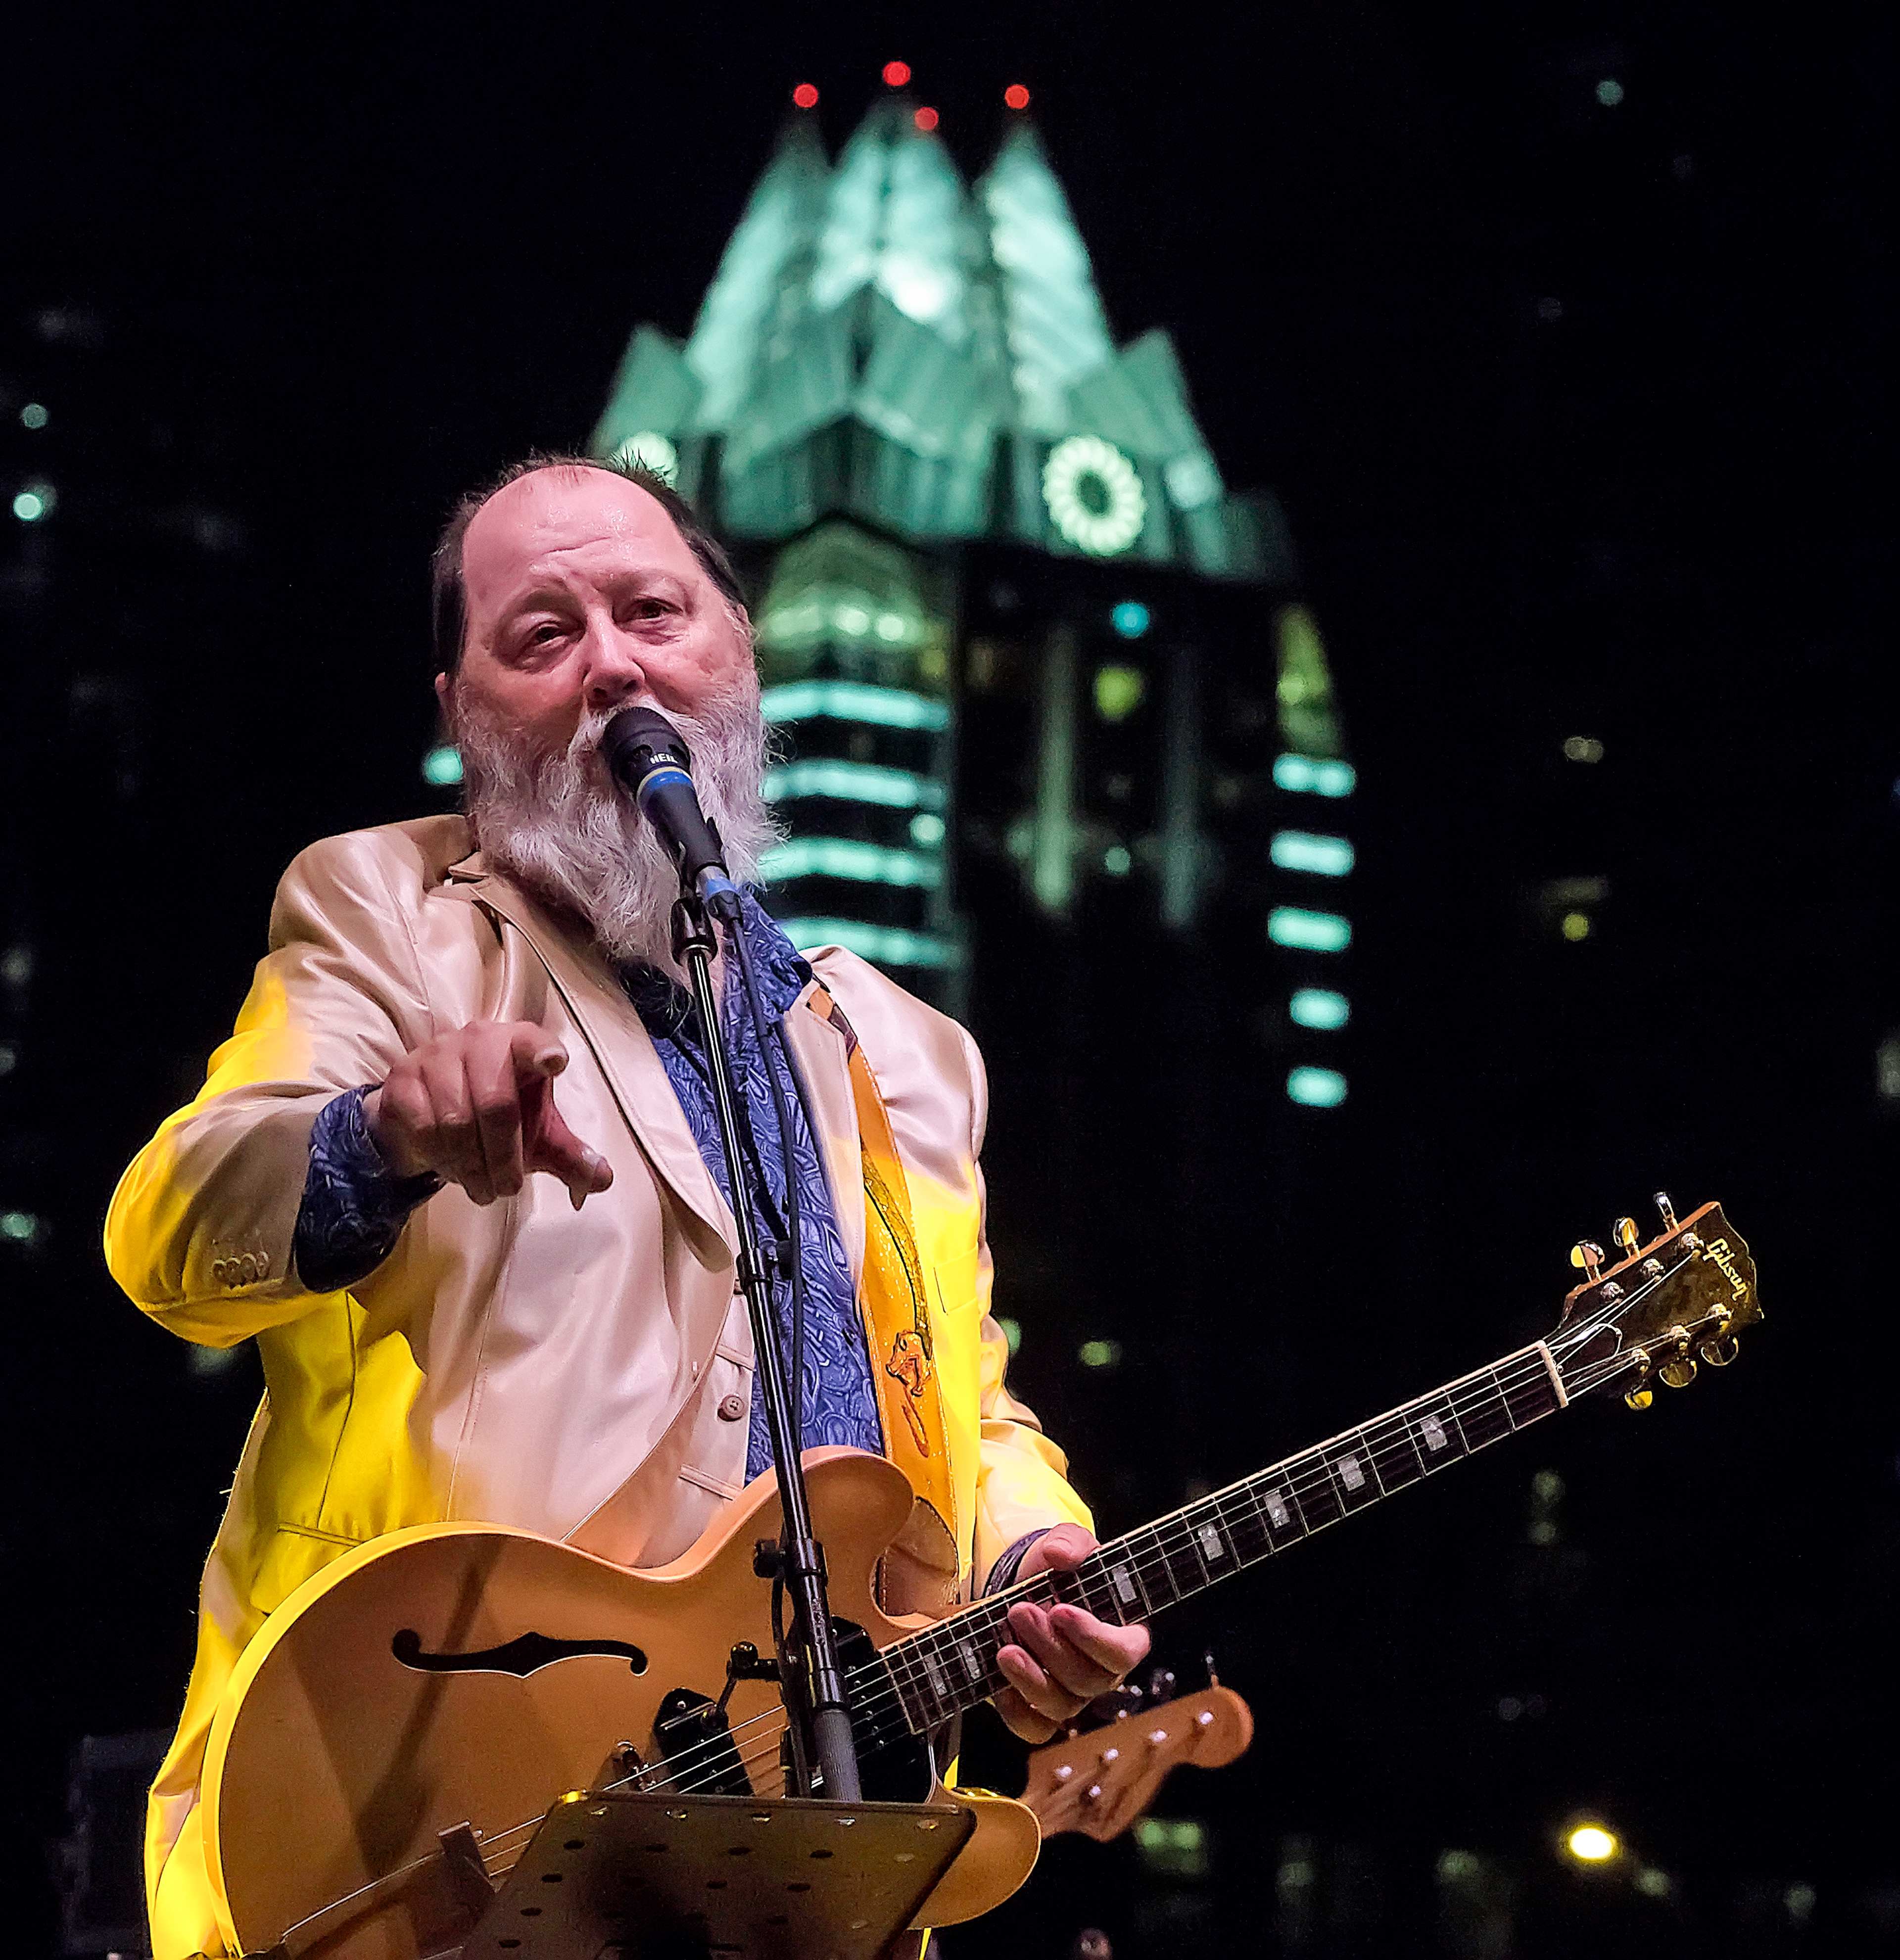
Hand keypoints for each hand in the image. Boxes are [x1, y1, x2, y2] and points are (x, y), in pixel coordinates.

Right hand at [364, 1021, 614, 1209]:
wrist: (425, 1115)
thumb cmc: (496, 1118)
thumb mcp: (536, 1136)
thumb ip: (569, 1155)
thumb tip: (603, 1179)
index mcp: (519, 1043)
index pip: (533, 1042)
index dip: (543, 1052)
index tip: (555, 1064)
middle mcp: (479, 1039)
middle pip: (496, 1102)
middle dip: (503, 1156)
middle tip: (508, 1189)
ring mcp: (437, 1054)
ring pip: (458, 1120)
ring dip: (472, 1166)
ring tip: (483, 1189)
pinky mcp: (403, 1077)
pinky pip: (425, 1126)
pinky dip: (440, 1157)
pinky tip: (450, 1169)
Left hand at [993, 1524, 1151, 1742]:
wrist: (1023, 1587)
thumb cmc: (1057, 1570)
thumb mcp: (1066, 1543)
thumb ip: (1069, 1542)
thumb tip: (1060, 1555)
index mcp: (1121, 1634)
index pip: (1124, 1651)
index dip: (1095, 1637)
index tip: (1061, 1611)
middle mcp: (1101, 1671)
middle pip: (1088, 1680)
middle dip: (1050, 1648)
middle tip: (1019, 1612)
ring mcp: (1071, 1694)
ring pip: (1062, 1706)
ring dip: (1031, 1679)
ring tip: (1004, 1648)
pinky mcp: (1039, 1708)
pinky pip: (1034, 1728)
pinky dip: (1017, 1712)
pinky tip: (999, 1686)